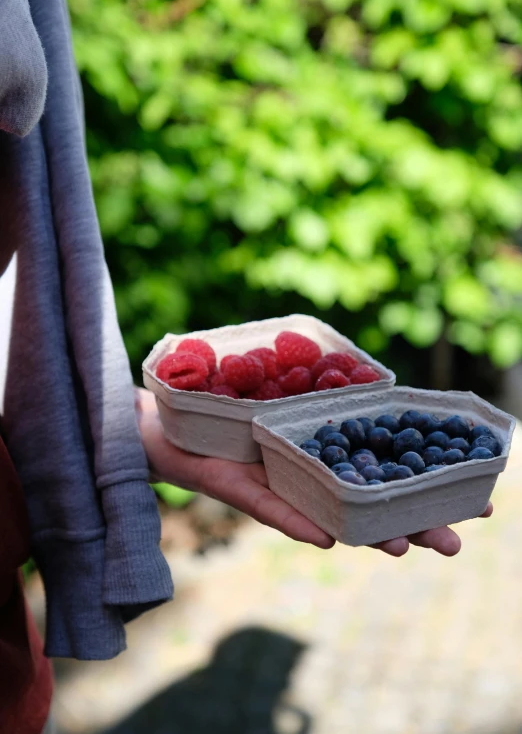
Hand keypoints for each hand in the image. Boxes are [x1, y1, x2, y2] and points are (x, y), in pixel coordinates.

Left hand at [135, 388, 492, 555]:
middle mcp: (311, 480)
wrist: (168, 423)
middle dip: (412, 521)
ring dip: (366, 533)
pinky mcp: (242, 489)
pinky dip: (296, 520)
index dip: (429, 487)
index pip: (389, 475)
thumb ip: (328, 392)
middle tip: (456, 540)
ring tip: (404, 547)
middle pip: (369, 505)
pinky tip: (326, 538)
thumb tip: (381, 382)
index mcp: (330, 457)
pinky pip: (271, 508)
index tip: (478, 497)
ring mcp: (280, 488)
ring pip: (330, 516)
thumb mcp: (289, 393)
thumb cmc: (230, 407)